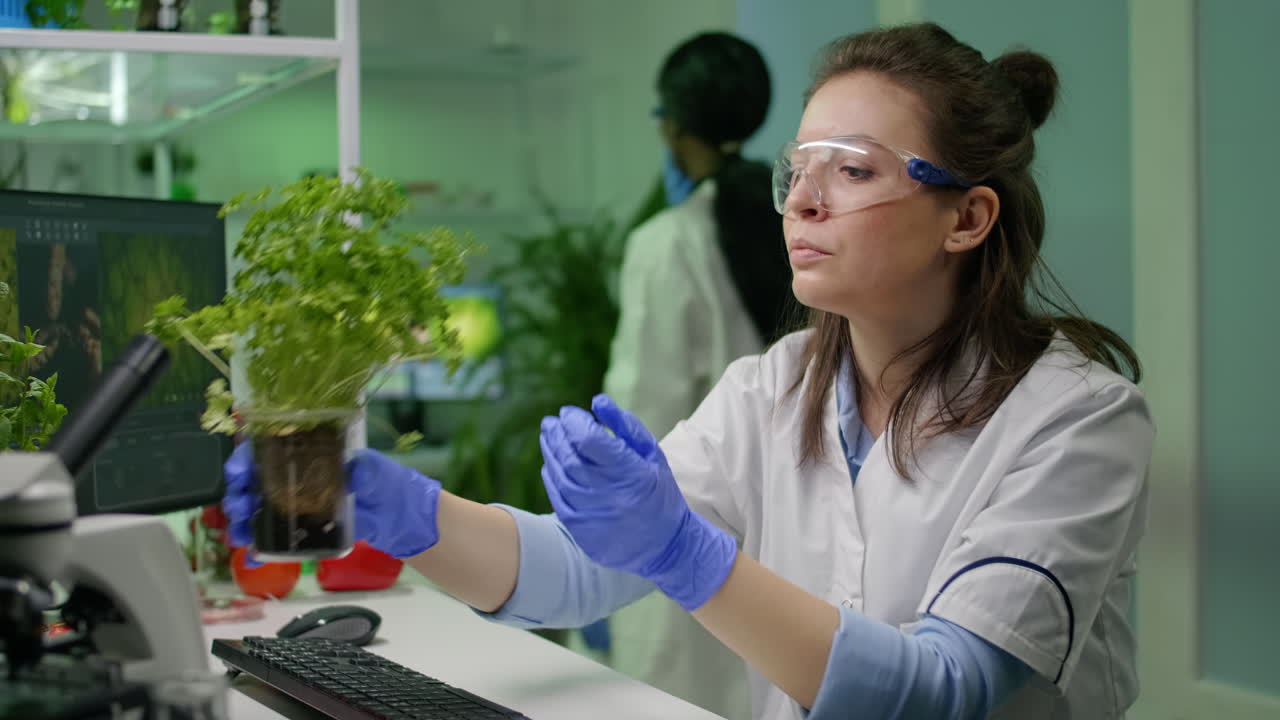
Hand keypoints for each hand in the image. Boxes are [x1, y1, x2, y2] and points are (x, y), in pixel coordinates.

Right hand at [223, 443, 442, 561]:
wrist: (399, 519)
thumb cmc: (387, 485)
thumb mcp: (378, 472)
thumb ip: (366, 470)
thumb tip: (353, 472)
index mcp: (309, 454)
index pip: (267, 449)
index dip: (246, 458)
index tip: (240, 472)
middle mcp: (296, 477)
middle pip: (253, 481)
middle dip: (238, 492)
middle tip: (238, 506)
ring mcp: (296, 505)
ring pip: (256, 509)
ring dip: (241, 520)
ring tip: (240, 534)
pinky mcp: (301, 530)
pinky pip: (273, 539)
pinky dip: (258, 549)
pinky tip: (252, 557)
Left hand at [539, 394, 736, 610]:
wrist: (666, 544)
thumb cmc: (659, 491)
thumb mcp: (652, 453)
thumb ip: (625, 425)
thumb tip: (597, 401)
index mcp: (631, 471)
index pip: (589, 439)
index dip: (573, 421)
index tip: (567, 412)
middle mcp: (609, 493)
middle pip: (569, 456)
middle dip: (557, 434)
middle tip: (551, 421)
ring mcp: (593, 514)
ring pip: (559, 475)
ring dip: (550, 451)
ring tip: (548, 436)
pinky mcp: (581, 530)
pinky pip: (557, 497)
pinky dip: (551, 477)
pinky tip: (551, 464)